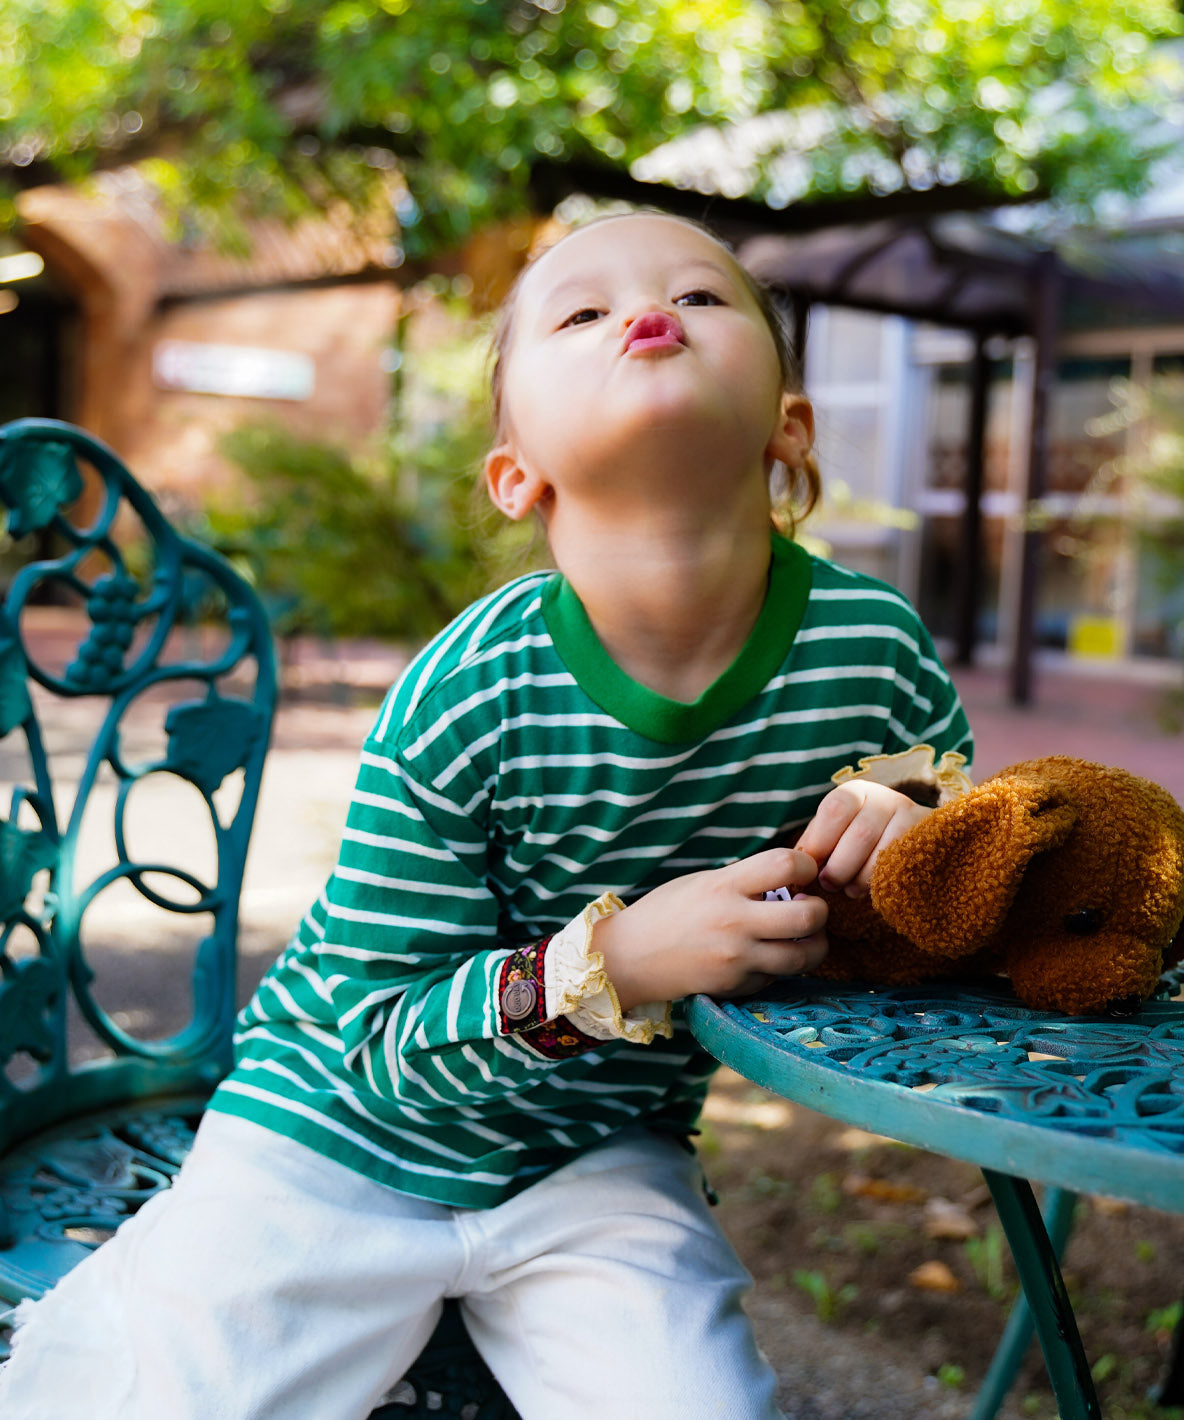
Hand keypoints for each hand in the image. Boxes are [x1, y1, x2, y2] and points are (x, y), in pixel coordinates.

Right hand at [594, 848, 828, 1009]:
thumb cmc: (668, 912)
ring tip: (803, 936)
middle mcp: (734, 922)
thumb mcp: (704, 882)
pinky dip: (782, 966)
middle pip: (808, 916)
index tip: (802, 871)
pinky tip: (768, 955)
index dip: (806, 864)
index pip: (785, 864)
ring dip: (814, 944)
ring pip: (805, 955)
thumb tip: (794, 878)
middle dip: (821, 910)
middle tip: (811, 907)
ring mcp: (737, 958)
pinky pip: (778, 976)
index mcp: (724, 886)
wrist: (631, 957)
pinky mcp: (737, 986)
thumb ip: (747, 880)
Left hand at [796, 782, 930, 898]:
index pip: (835, 809)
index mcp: (855, 792)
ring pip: (884, 851)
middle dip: (840, 866)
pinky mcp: (929, 840)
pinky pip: (906, 865)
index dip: (820, 842)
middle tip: (829, 884)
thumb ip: (814, 846)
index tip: (810, 868)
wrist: (910, 844)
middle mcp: (885, 797)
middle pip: (861, 833)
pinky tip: (874, 890)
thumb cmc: (857, 843)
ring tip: (849, 890)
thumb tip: (795, 867)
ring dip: (861, 878)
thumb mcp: (834, 836)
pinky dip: (885, 882)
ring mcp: (912, 817)